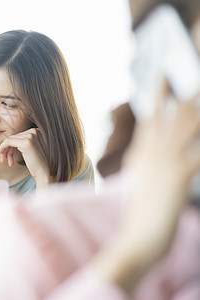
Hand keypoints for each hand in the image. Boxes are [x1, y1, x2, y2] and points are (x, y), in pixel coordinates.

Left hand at [0, 128, 51, 186]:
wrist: (44, 172)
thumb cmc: (37, 163)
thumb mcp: (29, 149)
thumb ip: (21, 142)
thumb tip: (6, 140)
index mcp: (36, 131)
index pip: (17, 136)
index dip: (11, 146)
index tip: (8, 156)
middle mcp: (34, 131)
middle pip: (13, 137)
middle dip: (7, 149)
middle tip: (4, 160)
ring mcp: (30, 136)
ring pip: (9, 139)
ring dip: (5, 151)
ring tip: (4, 160)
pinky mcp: (25, 142)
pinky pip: (8, 142)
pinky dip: (2, 148)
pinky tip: (3, 157)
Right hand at [93, 79, 199, 291]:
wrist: (136, 238)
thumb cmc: (138, 216)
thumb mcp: (139, 185)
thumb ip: (144, 166)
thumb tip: (144, 156)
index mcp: (140, 154)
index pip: (151, 117)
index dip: (158, 94)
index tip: (162, 75)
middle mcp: (150, 152)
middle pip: (171, 114)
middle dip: (183, 92)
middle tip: (189, 72)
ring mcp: (163, 161)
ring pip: (186, 123)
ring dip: (197, 106)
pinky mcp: (178, 174)